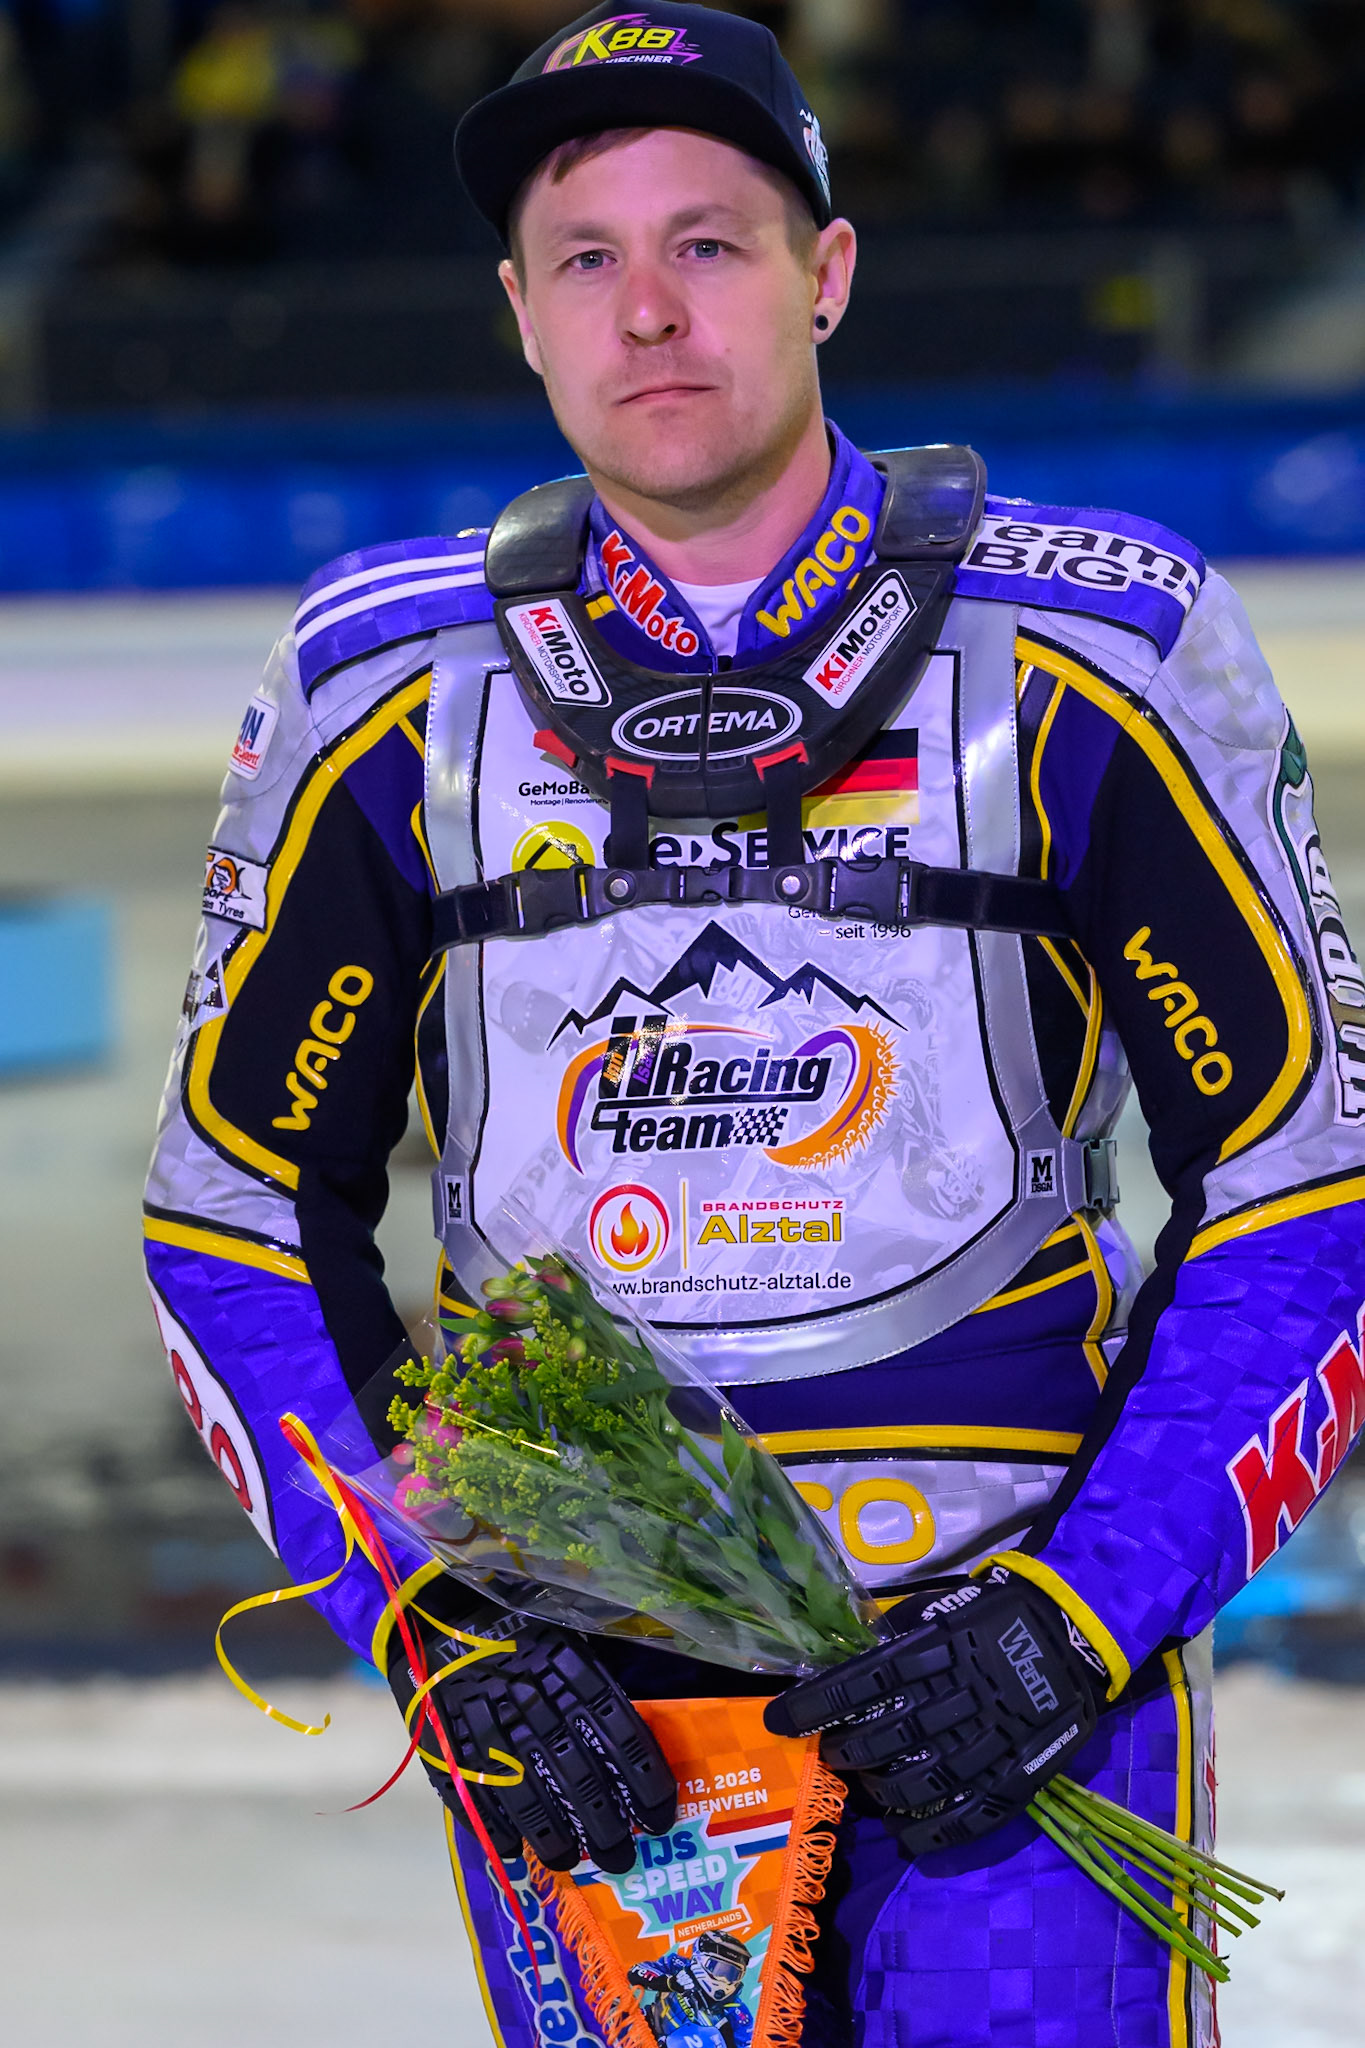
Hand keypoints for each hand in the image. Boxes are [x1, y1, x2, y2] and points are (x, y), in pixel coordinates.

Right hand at [388, 1599, 675, 1872]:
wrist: (433, 1608)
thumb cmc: (511, 1618)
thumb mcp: (563, 1627)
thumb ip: (596, 1669)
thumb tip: (641, 1714)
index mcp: (568, 1668)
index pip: (619, 1733)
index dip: (644, 1781)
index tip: (660, 1817)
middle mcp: (534, 1702)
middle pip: (579, 1778)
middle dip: (605, 1828)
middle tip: (623, 1859)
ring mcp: (489, 1728)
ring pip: (530, 1797)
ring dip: (555, 1838)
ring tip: (571, 1862)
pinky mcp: (450, 1744)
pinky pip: (476, 1795)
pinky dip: (496, 1827)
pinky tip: (513, 1849)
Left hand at [763, 1569, 1107, 1852]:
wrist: (1076, 1628)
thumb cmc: (999, 1613)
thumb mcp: (944, 1607)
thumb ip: (900, 1636)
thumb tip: (850, 1659)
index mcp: (938, 1650)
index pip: (862, 1681)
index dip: (816, 1704)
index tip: (780, 1719)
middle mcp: (960, 1696)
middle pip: (888, 1734)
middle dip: (847, 1750)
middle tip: (832, 1755)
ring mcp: (992, 1738)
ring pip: (924, 1779)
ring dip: (884, 1792)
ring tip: (867, 1791)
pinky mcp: (1020, 1770)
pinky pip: (974, 1811)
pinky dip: (937, 1832)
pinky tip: (910, 1840)